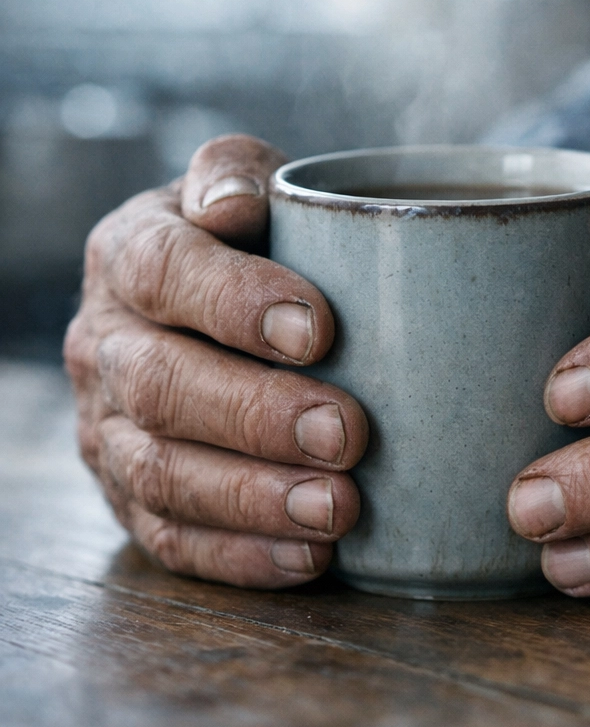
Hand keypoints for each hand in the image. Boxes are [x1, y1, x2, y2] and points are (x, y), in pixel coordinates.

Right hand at [64, 135, 367, 588]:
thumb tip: (234, 204)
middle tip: (347, 431)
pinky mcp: (132, 497)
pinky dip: (242, 554)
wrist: (215, 304)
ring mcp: (110, 429)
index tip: (319, 329)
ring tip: (339, 509)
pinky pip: (172, 538)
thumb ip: (236, 170)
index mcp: (128, 255)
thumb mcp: (242, 184)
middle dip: (256, 414)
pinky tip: (310, 556)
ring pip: (163, 474)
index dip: (234, 302)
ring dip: (254, 498)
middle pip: (161, 386)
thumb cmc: (251, 240)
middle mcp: (106, 343)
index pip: (163, 273)